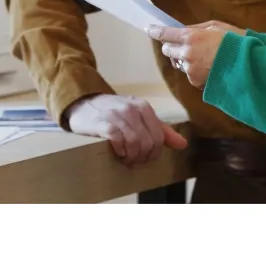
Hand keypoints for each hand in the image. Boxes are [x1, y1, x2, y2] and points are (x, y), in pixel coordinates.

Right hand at [63, 94, 187, 166]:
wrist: (83, 104)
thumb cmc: (113, 114)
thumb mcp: (138, 117)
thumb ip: (161, 130)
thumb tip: (182, 144)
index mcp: (144, 107)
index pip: (159, 137)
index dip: (153, 153)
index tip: (144, 159)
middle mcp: (132, 109)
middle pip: (148, 143)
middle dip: (142, 158)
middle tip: (133, 162)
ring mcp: (117, 115)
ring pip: (135, 143)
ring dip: (131, 157)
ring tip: (125, 159)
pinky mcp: (103, 122)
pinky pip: (118, 139)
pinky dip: (120, 150)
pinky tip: (117, 152)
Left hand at [148, 21, 244, 88]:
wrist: (248, 65)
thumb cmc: (235, 41)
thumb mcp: (216, 26)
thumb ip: (197, 28)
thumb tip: (183, 29)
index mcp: (190, 37)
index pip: (165, 34)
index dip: (155, 31)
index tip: (150, 29)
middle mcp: (186, 53)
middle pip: (167, 50)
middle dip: (171, 46)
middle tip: (181, 43)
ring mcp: (190, 69)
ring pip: (179, 62)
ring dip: (184, 59)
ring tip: (203, 56)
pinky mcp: (195, 82)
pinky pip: (189, 73)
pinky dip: (194, 69)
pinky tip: (208, 66)